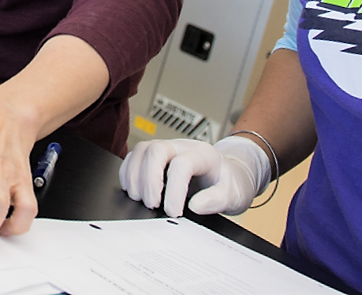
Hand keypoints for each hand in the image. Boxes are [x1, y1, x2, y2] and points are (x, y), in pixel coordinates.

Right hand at [119, 135, 270, 216]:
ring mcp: (167, 149)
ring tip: (140, 199)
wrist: (229, 175)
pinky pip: (134, 156)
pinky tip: (133, 190)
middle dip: (148, 180)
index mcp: (204, 154)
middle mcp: (182, 147)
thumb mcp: (233, 195)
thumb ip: (217, 200)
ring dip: (135, 176)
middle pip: (155, 150)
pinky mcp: (155, 156)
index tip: (174, 213)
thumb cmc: (229, 184)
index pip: (182, 165)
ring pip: (141, 150)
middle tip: (152, 205)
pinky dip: (128, 173)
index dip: (174, 191)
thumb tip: (195, 206)